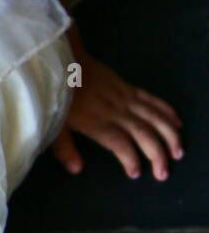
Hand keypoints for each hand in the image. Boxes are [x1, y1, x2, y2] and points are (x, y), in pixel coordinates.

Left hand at [50, 52, 183, 180]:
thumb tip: (77, 169)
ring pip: (153, 116)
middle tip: (163, 173)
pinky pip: (151, 100)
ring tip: (178, 152)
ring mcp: (124, 97)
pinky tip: (177, 122)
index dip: (130, 158)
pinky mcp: (127, 87)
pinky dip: (166, 111)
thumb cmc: (55, 94)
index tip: (135, 173)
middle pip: (142, 132)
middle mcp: (114, 110)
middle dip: (156, 154)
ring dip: (169, 135)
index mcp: (95, 121)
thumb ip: (64, 148)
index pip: (119, 142)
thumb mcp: (53, 124)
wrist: (63, 59)